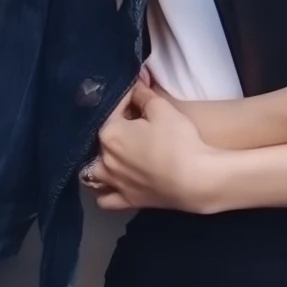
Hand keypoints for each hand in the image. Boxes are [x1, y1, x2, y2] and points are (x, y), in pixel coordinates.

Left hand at [86, 82, 222, 213]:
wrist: (193, 179)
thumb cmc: (177, 140)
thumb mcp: (164, 109)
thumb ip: (145, 95)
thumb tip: (135, 85)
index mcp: (110, 134)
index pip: (113, 109)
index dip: (128, 99)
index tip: (141, 93)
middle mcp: (103, 160)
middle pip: (104, 138)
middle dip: (117, 126)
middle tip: (138, 120)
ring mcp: (112, 183)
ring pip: (93, 172)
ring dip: (100, 161)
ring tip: (116, 154)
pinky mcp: (125, 201)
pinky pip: (104, 197)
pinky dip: (104, 190)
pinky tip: (113, 184)